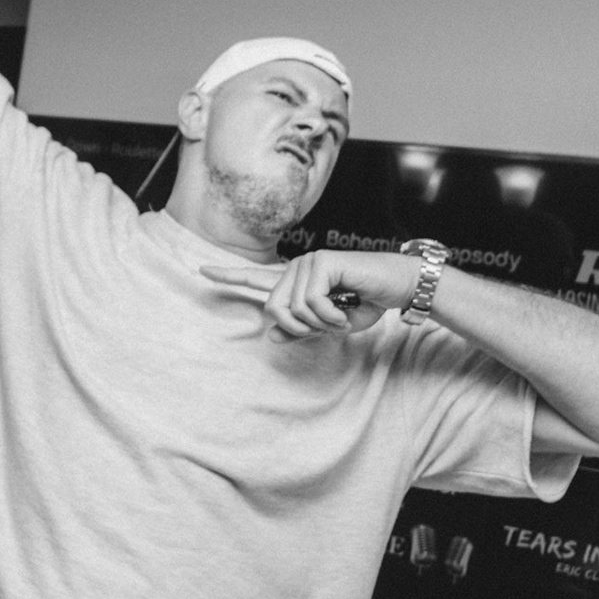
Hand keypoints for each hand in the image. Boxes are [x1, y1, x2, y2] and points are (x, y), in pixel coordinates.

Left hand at [201, 250, 416, 341]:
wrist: (396, 287)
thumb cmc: (367, 303)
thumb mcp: (331, 326)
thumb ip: (300, 330)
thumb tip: (270, 335)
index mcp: (295, 282)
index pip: (256, 278)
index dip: (229, 276)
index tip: (202, 271)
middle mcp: (297, 269)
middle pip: (274, 309)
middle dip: (301, 328)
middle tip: (329, 326)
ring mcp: (308, 263)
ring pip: (293, 309)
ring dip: (321, 323)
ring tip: (341, 315)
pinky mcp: (321, 262)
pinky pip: (312, 302)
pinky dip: (331, 315)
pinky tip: (346, 307)